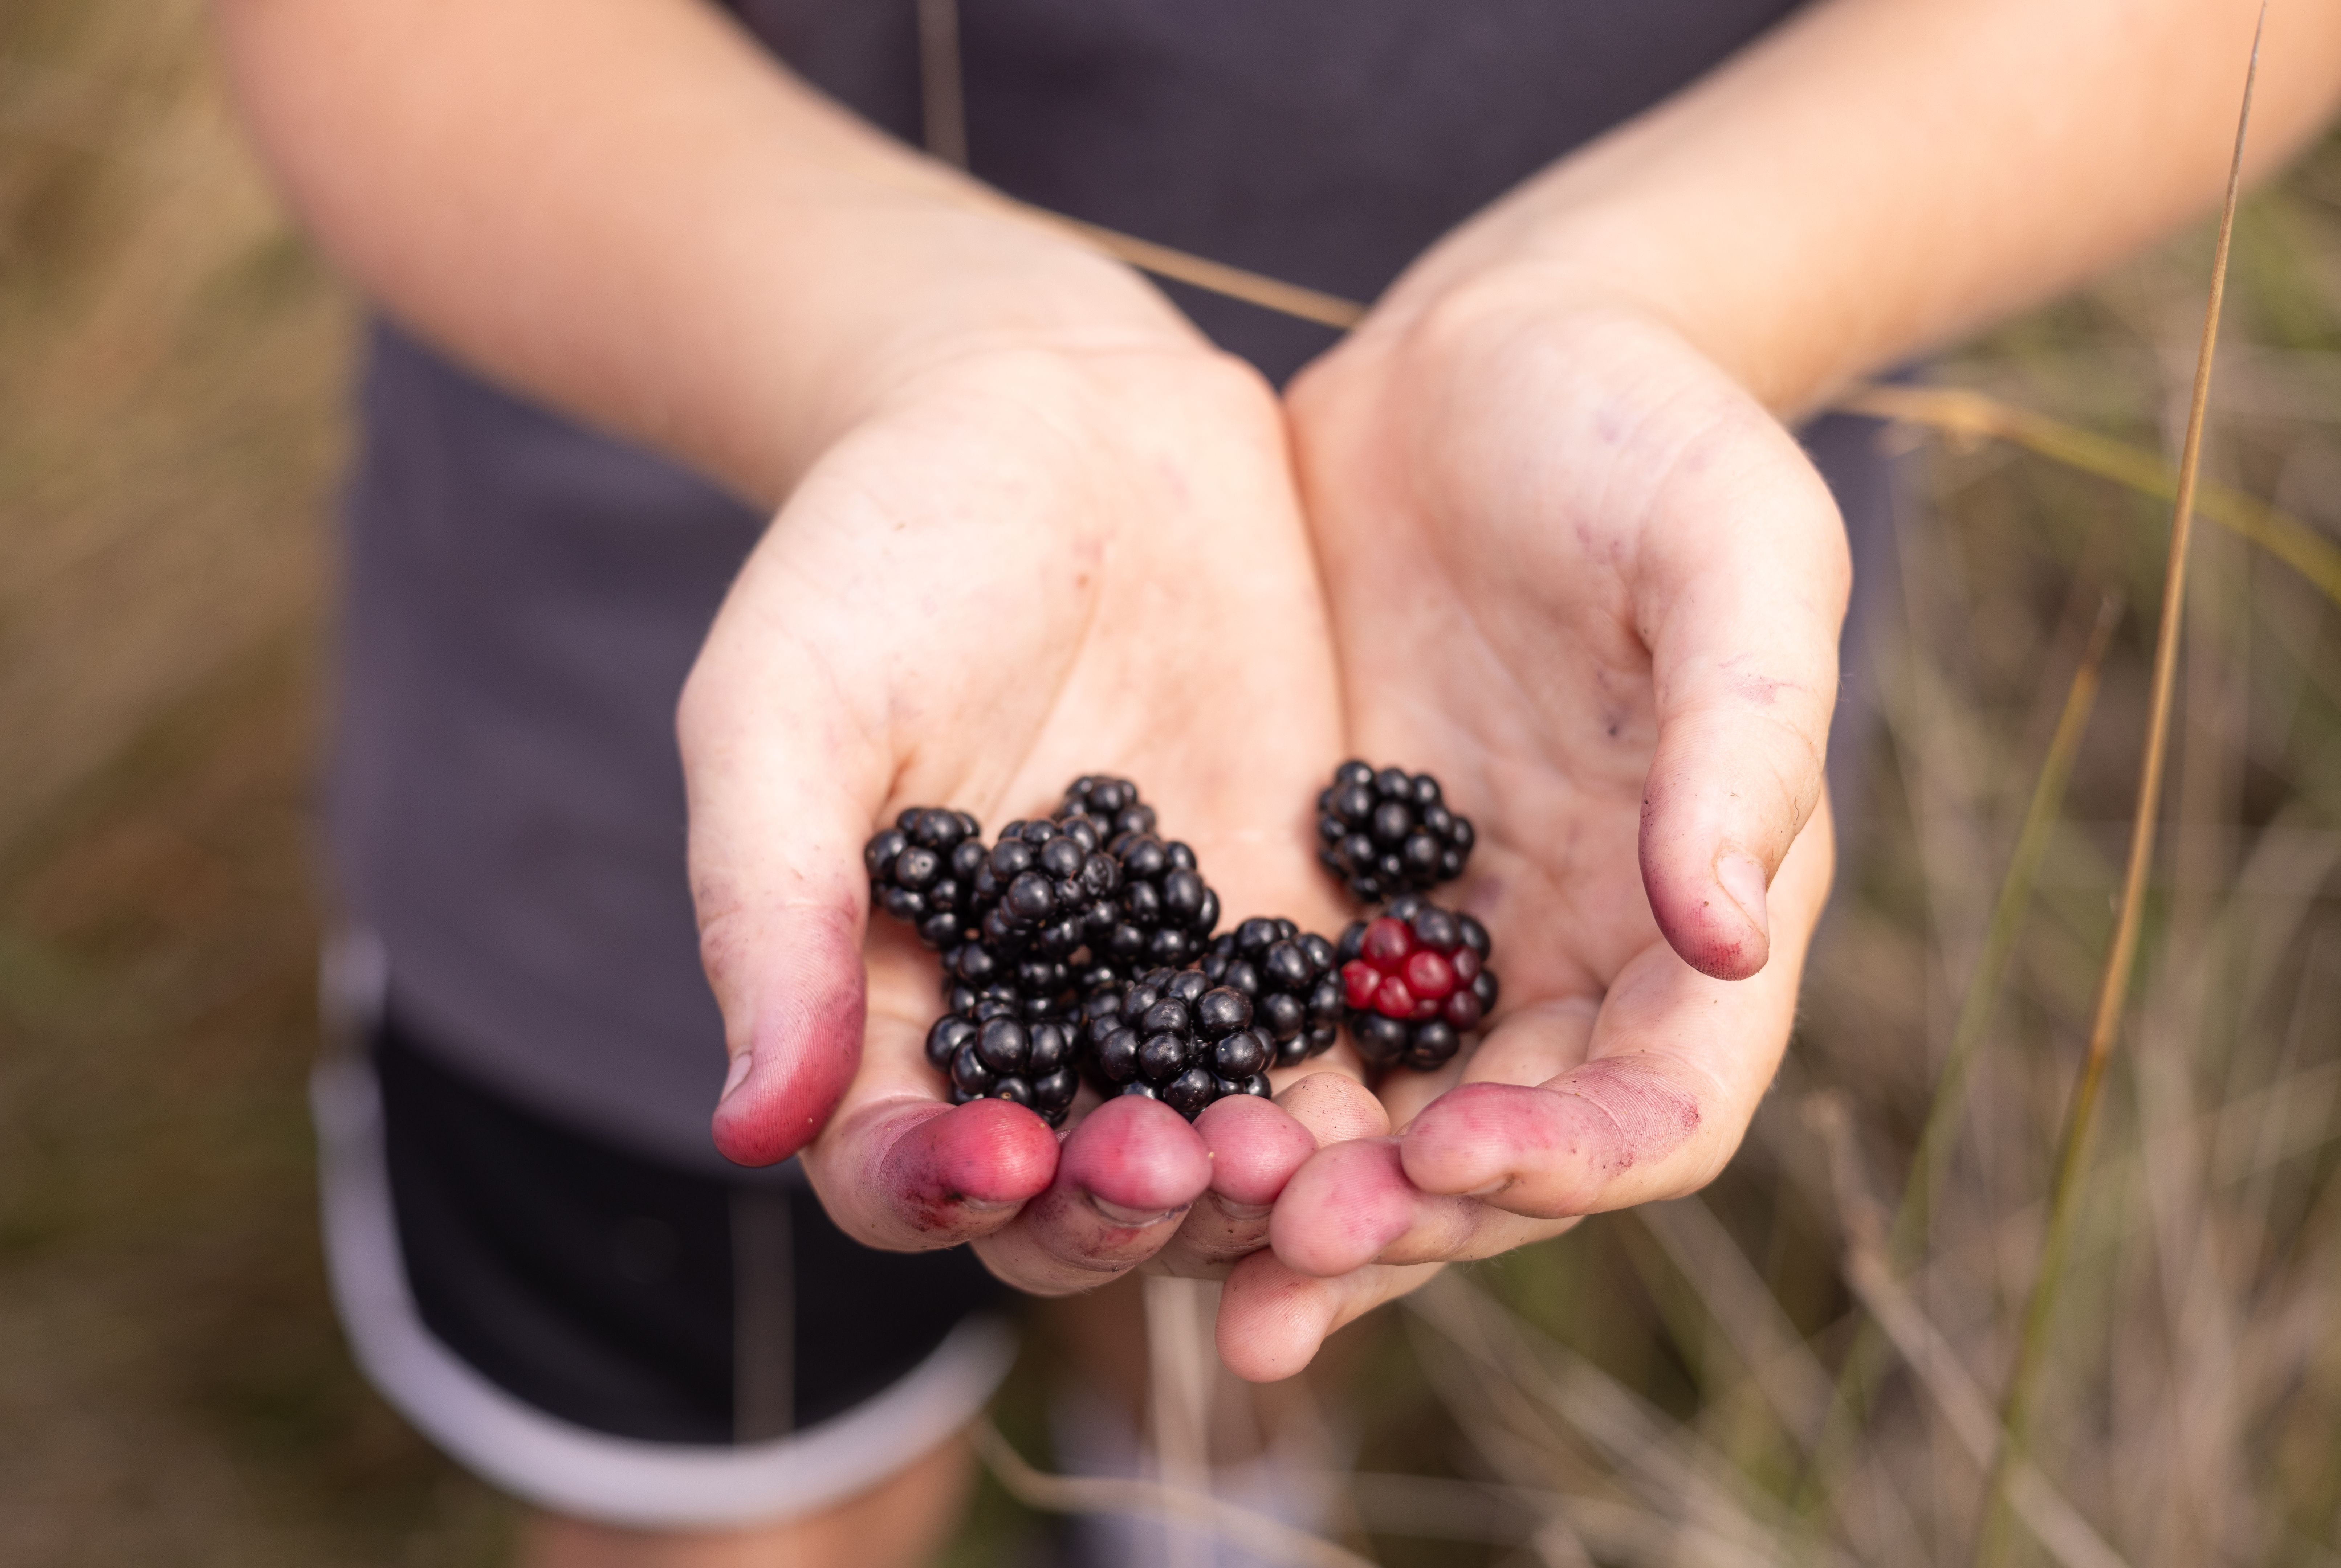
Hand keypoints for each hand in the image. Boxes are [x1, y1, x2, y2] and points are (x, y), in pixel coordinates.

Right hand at [678, 322, 1359, 1297]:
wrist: (1056, 419)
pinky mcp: (1292, 914)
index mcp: (892, 998)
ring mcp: (1174, 977)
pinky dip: (1360, 1085)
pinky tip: (1400, 1095)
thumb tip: (745, 1130)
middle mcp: (1039, 1019)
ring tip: (1294, 1157)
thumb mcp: (786, 712)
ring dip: (1252, 1174)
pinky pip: (1330, 1032)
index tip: (1002, 1160)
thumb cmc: (879, 554)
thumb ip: (773, 912)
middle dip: (1118, 1203)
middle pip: (1070, 1182)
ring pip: (1212, 1136)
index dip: (939, 1186)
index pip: (898, 1158)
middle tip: (1172, 1165)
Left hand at [1221, 274, 1846, 1376]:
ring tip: (1180, 1262)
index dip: (1570, 1157)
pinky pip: (1275, 1033)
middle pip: (1503, 1152)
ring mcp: (1444, 937)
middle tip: (1279, 1260)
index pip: (1661, 1100)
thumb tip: (1732, 929)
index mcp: (1699, 909)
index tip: (1451, 1156)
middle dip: (1405, 1218)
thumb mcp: (1732, 549)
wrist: (1486, 364)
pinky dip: (1215, 1101)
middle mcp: (1574, 957)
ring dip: (1293, 1208)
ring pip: (1378, 1128)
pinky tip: (1121, 1146)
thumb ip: (1744, 737)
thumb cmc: (1643, 433)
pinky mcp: (1327, 894)